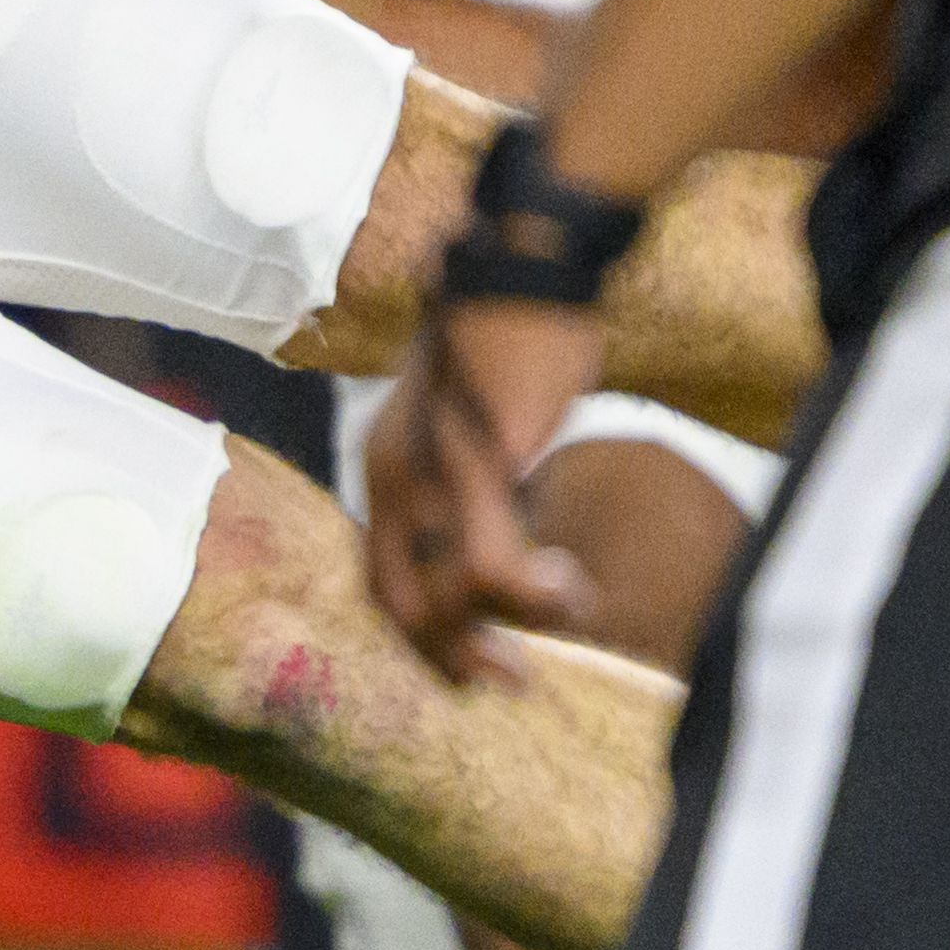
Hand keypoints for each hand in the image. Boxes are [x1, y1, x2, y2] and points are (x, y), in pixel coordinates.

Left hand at [363, 296, 609, 676]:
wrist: (524, 270)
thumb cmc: (513, 343)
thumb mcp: (477, 424)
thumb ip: (478, 483)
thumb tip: (509, 536)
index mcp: (383, 470)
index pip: (378, 579)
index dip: (420, 636)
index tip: (470, 663)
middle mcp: (391, 477)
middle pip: (401, 602)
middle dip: (453, 655)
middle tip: (512, 678)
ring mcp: (430, 474)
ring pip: (450, 594)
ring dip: (513, 623)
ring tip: (570, 603)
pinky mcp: (479, 468)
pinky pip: (493, 564)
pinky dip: (532, 595)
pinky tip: (568, 583)